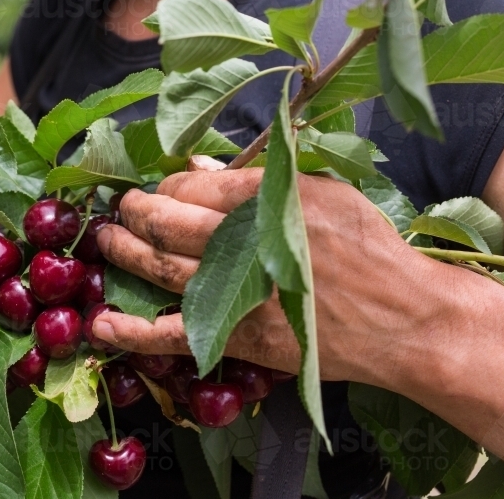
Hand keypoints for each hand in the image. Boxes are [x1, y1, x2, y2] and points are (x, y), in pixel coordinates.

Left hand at [91, 156, 443, 385]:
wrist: (404, 319)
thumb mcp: (325, 192)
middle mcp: (243, 242)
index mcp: (266, 198)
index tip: (166, 188)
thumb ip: (260, 178)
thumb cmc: (369, 248)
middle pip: (164, 221)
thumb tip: (200, 166)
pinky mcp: (237, 337)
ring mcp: (236, 293)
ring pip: (157, 267)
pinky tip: (99, 324)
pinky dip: (131, 331)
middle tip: (123, 209)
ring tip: (107, 240)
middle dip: (135, 211)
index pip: (192, 183)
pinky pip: (172, 334)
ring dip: (122, 251)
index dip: (170, 184)